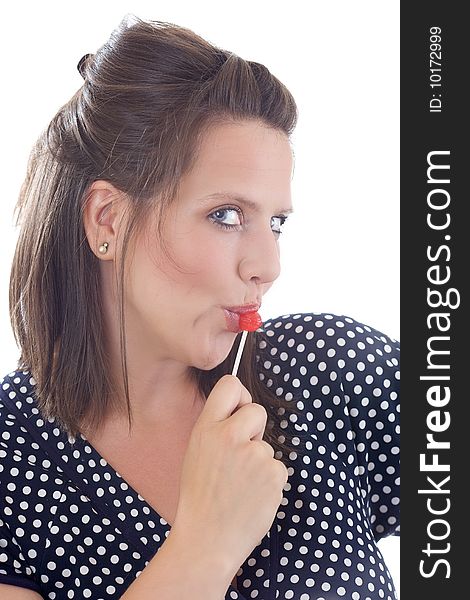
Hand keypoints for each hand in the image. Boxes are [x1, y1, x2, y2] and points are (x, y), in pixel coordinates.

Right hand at [170, 375, 287, 578]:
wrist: (207, 540)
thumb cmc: (200, 497)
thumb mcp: (196, 452)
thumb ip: (217, 427)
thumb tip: (242, 410)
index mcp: (206, 428)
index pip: (230, 385)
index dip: (239, 396)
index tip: (238, 411)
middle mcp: (230, 436)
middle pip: (257, 411)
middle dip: (254, 429)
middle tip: (239, 456)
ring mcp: (254, 455)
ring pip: (266, 446)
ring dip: (259, 462)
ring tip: (239, 486)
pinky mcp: (273, 474)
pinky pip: (276, 468)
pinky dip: (268, 481)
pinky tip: (251, 497)